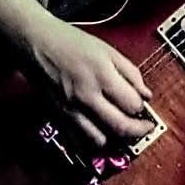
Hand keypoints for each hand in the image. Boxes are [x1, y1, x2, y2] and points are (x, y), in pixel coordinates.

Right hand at [22, 13, 153, 147]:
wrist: (39, 44)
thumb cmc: (73, 43)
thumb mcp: (109, 51)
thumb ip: (131, 73)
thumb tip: (146, 95)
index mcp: (102, 76)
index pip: (132, 104)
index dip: (142, 107)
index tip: (145, 106)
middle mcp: (87, 96)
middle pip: (119, 127)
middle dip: (138, 131)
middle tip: (145, 128)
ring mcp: (71, 110)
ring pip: (99, 140)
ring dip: (114, 139)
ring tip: (121, 129)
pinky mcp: (58, 117)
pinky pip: (78, 141)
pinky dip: (92, 141)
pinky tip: (100, 132)